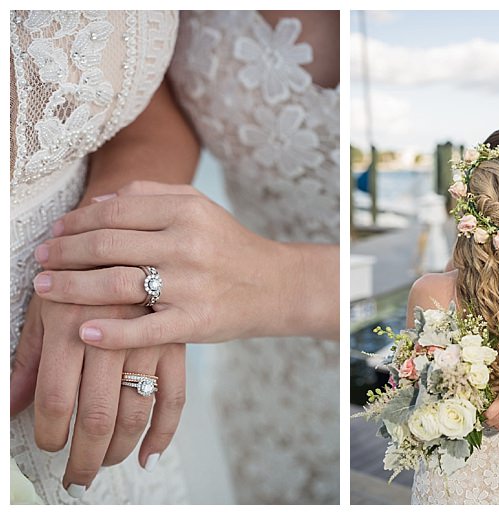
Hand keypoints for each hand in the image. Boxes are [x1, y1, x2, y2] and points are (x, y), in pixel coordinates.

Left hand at [10, 295, 184, 496]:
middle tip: (76, 476)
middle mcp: (112, 335)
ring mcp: (149, 341)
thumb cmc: (78, 275)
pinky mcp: (175, 344)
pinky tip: (149, 455)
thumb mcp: (45, 310)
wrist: (133, 241)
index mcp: (70, 325)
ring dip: (119, 449)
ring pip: (136, 412)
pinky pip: (175, 397)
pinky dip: (164, 433)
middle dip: (84, 456)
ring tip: (104, 463)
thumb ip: (26, 360)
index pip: (58, 399)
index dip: (50, 433)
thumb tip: (9, 406)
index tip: (48, 445)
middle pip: (98, 414)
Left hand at [31, 181, 304, 347]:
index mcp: (186, 212)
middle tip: (39, 260)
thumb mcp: (199, 208)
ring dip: (72, 287)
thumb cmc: (229, 247)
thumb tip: (95, 203)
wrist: (276, 285)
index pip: (115, 212)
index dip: (76, 222)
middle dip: (64, 253)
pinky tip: (85, 332)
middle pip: (108, 245)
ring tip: (45, 289)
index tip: (54, 232)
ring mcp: (192, 285)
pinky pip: (146, 330)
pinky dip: (112, 333)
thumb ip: (150, 196)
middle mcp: (188, 244)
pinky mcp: (197, 322)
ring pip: (117, 284)